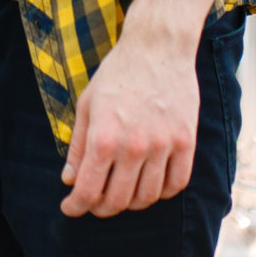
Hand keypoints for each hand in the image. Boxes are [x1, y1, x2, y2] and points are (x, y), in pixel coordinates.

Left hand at [59, 24, 199, 217]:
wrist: (157, 47)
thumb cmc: (117, 74)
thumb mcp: (87, 105)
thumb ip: (78, 146)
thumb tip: (69, 180)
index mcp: (103, 137)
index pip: (87, 190)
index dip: (75, 206)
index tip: (70, 208)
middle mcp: (133, 147)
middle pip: (117, 201)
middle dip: (100, 209)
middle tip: (95, 204)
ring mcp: (163, 145)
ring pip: (147, 197)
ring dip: (131, 203)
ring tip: (122, 194)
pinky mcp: (186, 141)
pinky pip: (176, 184)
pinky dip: (162, 193)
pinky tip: (150, 185)